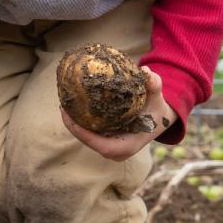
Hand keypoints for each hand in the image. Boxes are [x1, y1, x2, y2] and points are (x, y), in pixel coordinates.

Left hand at [61, 67, 176, 161]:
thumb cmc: (157, 109)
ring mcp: (110, 146)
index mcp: (129, 146)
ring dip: (73, 123)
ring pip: (86, 137)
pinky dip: (80, 120)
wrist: (159, 118)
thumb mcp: (157, 97)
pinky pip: (89, 132)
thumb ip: (154, 85)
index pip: (102, 146)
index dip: (84, 135)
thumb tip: (146, 72)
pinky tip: (71, 105)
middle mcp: (117, 150)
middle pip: (89, 141)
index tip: (71, 118)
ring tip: (64, 103)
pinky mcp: (106, 140)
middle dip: (73, 126)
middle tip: (63, 105)